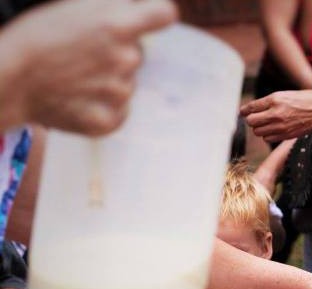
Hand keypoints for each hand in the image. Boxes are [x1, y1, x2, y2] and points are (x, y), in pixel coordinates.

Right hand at [0, 0, 176, 134]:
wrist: (7, 81)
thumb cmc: (36, 38)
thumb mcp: (74, 7)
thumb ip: (114, 7)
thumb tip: (138, 8)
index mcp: (117, 25)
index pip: (163, 14)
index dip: (155, 14)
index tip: (145, 17)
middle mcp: (126, 59)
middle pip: (139, 52)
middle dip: (118, 49)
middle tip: (82, 52)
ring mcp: (119, 93)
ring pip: (127, 82)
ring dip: (109, 79)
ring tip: (74, 76)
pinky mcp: (109, 121)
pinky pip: (120, 111)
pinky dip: (102, 105)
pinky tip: (77, 97)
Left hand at [241, 90, 311, 142]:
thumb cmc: (305, 100)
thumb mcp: (285, 94)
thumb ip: (268, 102)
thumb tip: (252, 109)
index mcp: (275, 99)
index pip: (251, 107)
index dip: (244, 110)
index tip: (242, 112)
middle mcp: (276, 113)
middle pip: (251, 121)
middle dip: (252, 120)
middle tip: (256, 117)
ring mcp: (281, 126)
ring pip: (258, 132)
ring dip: (259, 128)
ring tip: (267, 123)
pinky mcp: (286, 135)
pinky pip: (267, 138)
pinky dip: (267, 135)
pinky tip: (274, 129)